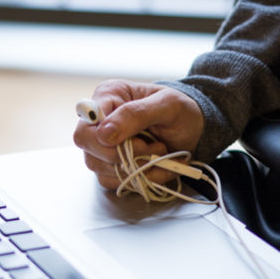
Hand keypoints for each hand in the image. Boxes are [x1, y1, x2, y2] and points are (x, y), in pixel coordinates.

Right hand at [73, 79, 203, 191]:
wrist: (192, 129)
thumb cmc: (180, 110)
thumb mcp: (167, 104)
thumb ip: (136, 114)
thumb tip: (105, 133)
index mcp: (108, 96)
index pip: (87, 124)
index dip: (105, 138)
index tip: (137, 141)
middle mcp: (100, 121)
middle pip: (90, 149)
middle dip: (126, 155)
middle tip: (155, 147)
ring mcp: (103, 146)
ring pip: (102, 169)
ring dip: (137, 168)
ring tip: (161, 153)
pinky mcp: (111, 166)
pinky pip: (115, 181)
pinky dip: (141, 179)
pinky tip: (159, 167)